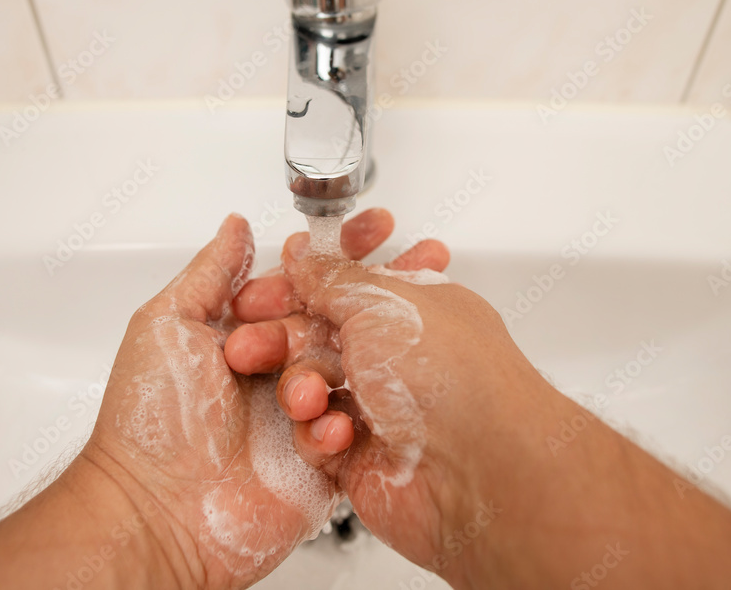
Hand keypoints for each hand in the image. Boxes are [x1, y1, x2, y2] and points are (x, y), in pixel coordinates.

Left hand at [82, 210, 449, 588]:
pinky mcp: (318, 461)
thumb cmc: (149, 423)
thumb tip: (236, 227)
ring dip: (353, 369)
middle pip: (341, 323)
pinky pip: (352, 432)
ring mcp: (300, 416)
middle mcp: (278, 370)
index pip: (307, 282)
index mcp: (248, 334)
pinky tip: (325, 429)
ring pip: (353, 374)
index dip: (343, 254)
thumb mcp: (169, 324)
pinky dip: (342, 427)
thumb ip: (211, 273)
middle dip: (377, 301)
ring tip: (316, 387)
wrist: (155, 515)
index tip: (378, 230)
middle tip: (417, 271)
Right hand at [229, 210, 548, 583]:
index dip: (296, 288)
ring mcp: (378, 409)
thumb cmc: (454, 380)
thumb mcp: (381, 302)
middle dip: (279, 340)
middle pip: (313, 338)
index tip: (261, 291)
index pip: (340, 287)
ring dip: (300, 389)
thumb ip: (331, 278)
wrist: (480, 473)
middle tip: (249, 345)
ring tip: (308, 397)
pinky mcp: (361, 458)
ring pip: (307, 388)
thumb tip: (303, 258)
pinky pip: (315, 439)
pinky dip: (320, 436)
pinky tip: (339, 435)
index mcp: (408, 309)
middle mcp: (394, 357)